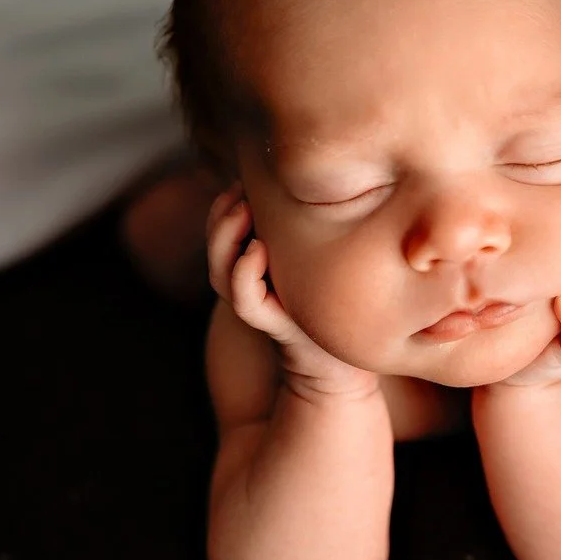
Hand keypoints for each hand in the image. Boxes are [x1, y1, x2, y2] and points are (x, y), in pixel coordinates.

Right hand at [206, 185, 379, 402]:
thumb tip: (339, 183)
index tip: (242, 180)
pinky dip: (243, 276)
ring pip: (223, 270)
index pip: (228, 234)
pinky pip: (245, 301)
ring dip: (225, 239)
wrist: (340, 379)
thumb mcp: (326, 271)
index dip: (226, 207)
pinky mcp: (271, 327)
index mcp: (262, 271)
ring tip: (240, 209)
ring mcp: (260, 306)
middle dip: (219, 217)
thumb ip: (319, 238)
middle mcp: (256, 287)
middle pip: (220, 248)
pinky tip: (256, 252)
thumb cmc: (338, 321)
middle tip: (236, 191)